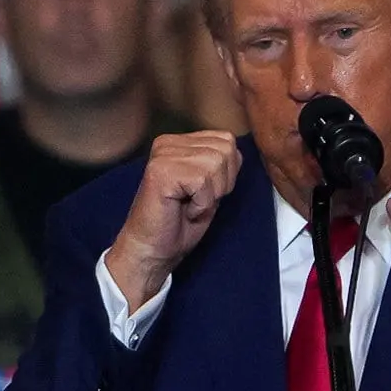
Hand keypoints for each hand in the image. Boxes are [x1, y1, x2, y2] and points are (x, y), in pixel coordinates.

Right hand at [105, 131, 241, 311]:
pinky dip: (201, 203)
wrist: (152, 251)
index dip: (228, 173)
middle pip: (226, 149)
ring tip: (190, 205)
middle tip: (198, 201)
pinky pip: (203, 181)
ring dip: (211, 194)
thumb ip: (222, 164)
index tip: (204, 193)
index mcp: (180, 142)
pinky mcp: (160, 171)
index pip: (227, 140)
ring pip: (216, 163)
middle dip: (222, 183)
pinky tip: (184, 210)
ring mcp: (163, 154)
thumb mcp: (211, 187)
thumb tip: (237, 152)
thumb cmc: (180, 224)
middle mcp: (168, 142)